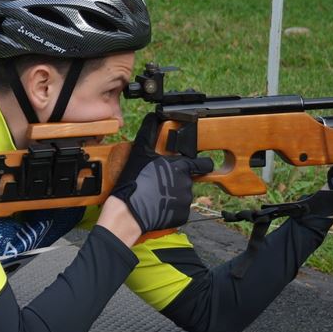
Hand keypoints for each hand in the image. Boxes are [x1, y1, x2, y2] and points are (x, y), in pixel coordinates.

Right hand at [110, 113, 213, 233]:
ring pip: (182, 195)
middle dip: (176, 180)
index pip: (204, 164)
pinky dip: (170, 208)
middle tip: (158, 182)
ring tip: (154, 194)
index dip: (202, 163)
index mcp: (181, 167)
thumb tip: (152, 116)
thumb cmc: (134, 181)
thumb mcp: (139, 153)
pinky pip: (178, 209)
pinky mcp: (182, 216)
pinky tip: (156, 205)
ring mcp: (186, 201)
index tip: (198, 165)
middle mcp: (188, 183)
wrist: (128, 212)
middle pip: (187, 179)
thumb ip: (149, 133)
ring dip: (172, 194)